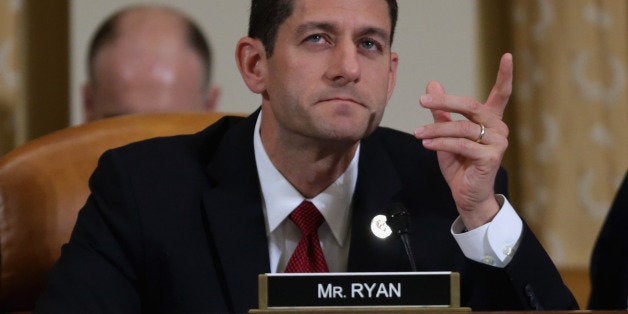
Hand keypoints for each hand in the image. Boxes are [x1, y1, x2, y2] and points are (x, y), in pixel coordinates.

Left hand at [414, 53, 512, 228]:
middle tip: (422, 101)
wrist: (467, 195)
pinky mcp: (491, 157)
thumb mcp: (446, 134)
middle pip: (471, 106)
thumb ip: (441, 111)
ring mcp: (497, 142)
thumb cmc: (459, 164)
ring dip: (436, 130)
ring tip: (417, 134)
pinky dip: (441, 143)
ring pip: (462, 128)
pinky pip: (462, 144)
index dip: (505, 75)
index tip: (508, 56)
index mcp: (490, 120)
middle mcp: (498, 128)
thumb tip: (432, 84)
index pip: (501, 94)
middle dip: (445, 101)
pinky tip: (426, 144)